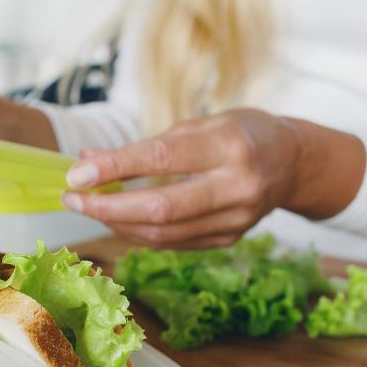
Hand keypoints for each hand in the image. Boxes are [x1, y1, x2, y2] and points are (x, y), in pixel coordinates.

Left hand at [61, 109, 364, 248]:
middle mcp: (237, 187)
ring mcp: (236, 220)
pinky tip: (118, 217)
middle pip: (159, 209)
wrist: (294, 163)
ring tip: (89, 206)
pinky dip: (139, 232)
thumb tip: (89, 161)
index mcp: (230, 146)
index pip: (162, 160)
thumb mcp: (200, 123)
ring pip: (162, 234)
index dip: (115, 168)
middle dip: (107, 207)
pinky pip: (173, 243)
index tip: (76, 174)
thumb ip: (147, 145)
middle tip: (72, 198)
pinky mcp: (229, 240)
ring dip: (117, 222)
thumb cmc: (242, 133)